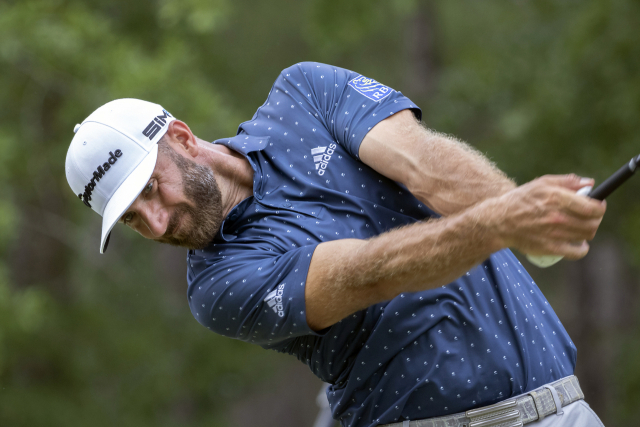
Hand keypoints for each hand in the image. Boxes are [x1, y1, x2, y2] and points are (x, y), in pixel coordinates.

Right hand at [485, 174, 606, 258]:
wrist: (499, 221)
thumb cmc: (521, 200)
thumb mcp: (541, 184)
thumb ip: (567, 182)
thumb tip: (589, 184)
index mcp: (557, 198)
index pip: (592, 207)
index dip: (600, 207)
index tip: (598, 206)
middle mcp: (557, 217)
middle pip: (592, 223)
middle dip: (595, 219)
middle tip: (590, 217)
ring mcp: (554, 234)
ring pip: (586, 235)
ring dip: (588, 231)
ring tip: (582, 228)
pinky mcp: (550, 248)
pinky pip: (576, 252)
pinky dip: (582, 249)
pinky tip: (579, 244)